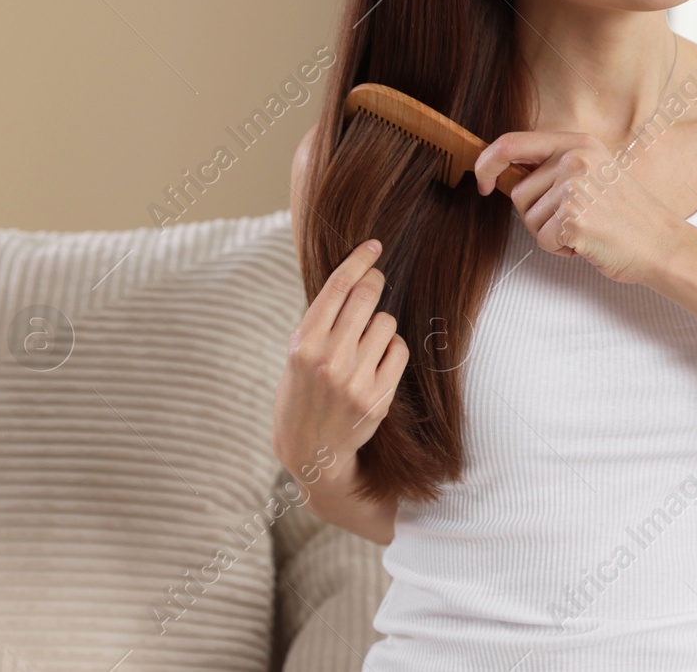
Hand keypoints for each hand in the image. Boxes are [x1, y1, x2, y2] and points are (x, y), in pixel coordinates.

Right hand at [271, 238, 408, 495]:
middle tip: (377, 279)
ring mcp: (355, 379)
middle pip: (366, 297)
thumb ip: (322, 320)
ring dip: (380, 324)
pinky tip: (377, 359)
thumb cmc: (302, 392)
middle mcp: (329, 358)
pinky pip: (399, 349)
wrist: (309, 449)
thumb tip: (357, 276)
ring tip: (365, 342)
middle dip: (375, 281)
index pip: (337, 287)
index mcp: (303, 343)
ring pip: (386, 322)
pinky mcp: (378, 396)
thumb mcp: (297, 353)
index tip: (374, 246)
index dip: (359, 260)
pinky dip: (392, 348)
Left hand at [474, 131, 684, 283]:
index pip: (512, 143)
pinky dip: (560, 249)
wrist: (660, 243)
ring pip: (528, 220)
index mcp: (578, 143)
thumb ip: (554, 166)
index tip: (481, 180)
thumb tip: (503, 172)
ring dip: (550, 234)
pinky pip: (542, 240)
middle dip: (538, 214)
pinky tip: (586, 242)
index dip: (487, 162)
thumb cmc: (625, 214)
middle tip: (576, 218)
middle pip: (518, 192)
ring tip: (584, 228)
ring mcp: (574, 188)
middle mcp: (574, 160)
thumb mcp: (593, 171)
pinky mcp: (573, 219)